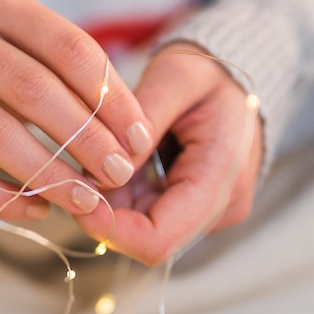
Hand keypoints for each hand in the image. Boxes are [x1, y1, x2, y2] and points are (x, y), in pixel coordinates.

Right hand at [0, 0, 153, 220]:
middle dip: (86, 138)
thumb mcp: (34, 57)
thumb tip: (133, 140)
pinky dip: (3, 198)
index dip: (113, 98)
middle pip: (33, 89)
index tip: (140, 140)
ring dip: (49, 172)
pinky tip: (39, 209)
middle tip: (118, 174)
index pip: (70, 48)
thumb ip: (79, 86)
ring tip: (86, 200)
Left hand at [75, 42, 263, 265]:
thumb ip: (144, 119)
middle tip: (81, 167)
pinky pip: (148, 213)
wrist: (236, 83)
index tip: (77, 200)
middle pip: (146, 237)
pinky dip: (125, 193)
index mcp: (223, 177)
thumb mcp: (176, 76)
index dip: (110, 230)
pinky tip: (122, 160)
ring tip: (107, 153)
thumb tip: (106, 170)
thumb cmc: (210, 74)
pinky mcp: (194, 209)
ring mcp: (209, 212)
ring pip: (142, 228)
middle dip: (106, 210)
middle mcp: (221, 207)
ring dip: (114, 199)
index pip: (159, 239)